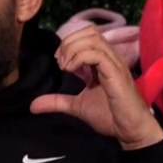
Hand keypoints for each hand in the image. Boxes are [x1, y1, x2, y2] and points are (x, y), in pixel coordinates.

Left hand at [31, 27, 162, 149]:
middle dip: (69, 42)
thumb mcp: (77, 106)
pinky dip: (80, 57)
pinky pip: (97, 54)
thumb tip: (33, 106)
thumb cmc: (110, 116)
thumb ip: (57, 102)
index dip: (69, 42)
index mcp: (103, 61)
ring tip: (65, 66)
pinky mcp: (116, 74)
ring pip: (93, 38)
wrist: (129, 131)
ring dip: (73, 48)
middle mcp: (111, 58)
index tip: (59, 61)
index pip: (87, 35)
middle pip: (90, 32)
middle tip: (60, 62)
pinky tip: (71, 70)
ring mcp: (115, 64)